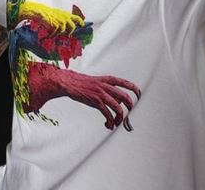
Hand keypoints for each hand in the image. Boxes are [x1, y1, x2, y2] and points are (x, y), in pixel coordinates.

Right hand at [25, 63, 140, 130]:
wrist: (66, 82)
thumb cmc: (79, 82)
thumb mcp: (95, 81)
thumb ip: (106, 88)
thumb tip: (116, 100)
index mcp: (106, 80)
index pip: (125, 83)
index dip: (134, 89)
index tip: (139, 95)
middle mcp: (105, 86)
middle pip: (125, 97)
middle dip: (130, 107)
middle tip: (130, 114)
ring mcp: (101, 94)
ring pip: (118, 108)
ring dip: (120, 118)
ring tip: (117, 123)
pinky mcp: (95, 102)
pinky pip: (107, 114)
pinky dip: (110, 121)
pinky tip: (108, 124)